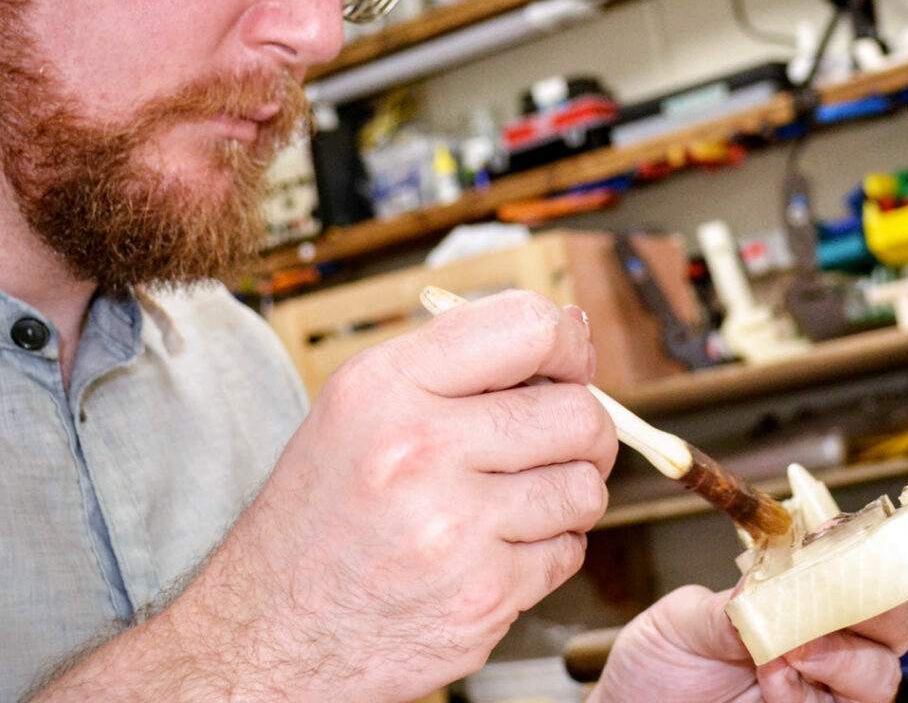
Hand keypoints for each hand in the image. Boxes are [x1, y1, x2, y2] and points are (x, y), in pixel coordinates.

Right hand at [173, 290, 617, 699]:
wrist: (269, 633)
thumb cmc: (322, 512)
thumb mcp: (364, 404)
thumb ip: (463, 358)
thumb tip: (571, 328)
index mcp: (387, 385)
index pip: (527, 326)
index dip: (567, 344)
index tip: (566, 366)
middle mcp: (419, 448)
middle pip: (577, 413)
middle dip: (586, 428)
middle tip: (557, 443)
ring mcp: (453, 528)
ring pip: (585, 487)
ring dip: (570, 493)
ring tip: (523, 500)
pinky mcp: (481, 597)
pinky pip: (568, 553)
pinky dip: (551, 549)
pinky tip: (502, 547)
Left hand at [590, 584, 907, 702]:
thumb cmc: (662, 664)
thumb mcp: (684, 620)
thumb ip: (732, 607)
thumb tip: (771, 588)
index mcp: (796, 594)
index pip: (859, 567)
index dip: (859, 555)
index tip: (834, 546)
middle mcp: (824, 640)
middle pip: (893, 623)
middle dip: (867, 609)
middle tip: (813, 611)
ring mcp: (825, 689)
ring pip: (879, 675)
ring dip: (834, 657)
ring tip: (775, 654)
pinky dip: (809, 697)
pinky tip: (771, 685)